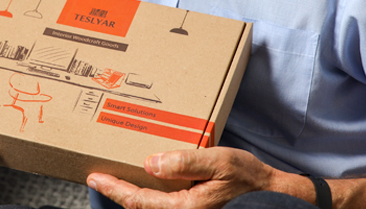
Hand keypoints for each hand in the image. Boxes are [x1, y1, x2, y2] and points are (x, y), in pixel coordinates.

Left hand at [88, 147, 291, 208]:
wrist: (270, 196)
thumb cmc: (249, 179)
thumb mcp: (219, 161)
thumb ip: (184, 162)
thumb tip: (151, 163)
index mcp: (184, 208)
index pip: (138, 200)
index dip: (114, 188)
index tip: (95, 177)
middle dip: (119, 193)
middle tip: (100, 177)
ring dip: (133, 197)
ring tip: (118, 180)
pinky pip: (163, 208)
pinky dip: (149, 199)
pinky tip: (148, 185)